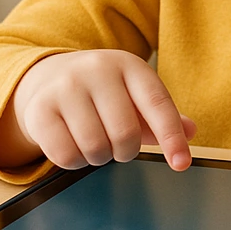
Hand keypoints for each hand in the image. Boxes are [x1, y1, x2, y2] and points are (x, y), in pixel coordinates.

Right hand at [0, 49, 196, 171]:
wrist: (48, 76)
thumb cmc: (103, 92)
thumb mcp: (134, 94)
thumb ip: (163, 115)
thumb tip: (191, 131)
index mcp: (129, 65)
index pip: (157, 103)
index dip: (171, 136)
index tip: (182, 164)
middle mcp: (98, 70)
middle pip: (125, 134)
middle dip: (126, 151)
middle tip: (119, 145)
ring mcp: (66, 87)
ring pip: (95, 148)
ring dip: (100, 157)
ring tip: (95, 141)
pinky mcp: (39, 109)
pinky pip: (65, 156)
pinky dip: (75, 161)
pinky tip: (73, 144)